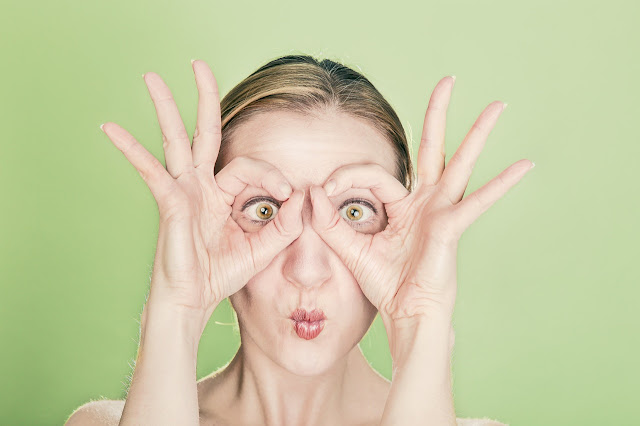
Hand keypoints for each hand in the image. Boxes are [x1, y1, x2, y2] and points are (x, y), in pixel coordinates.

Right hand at [100, 60, 303, 326]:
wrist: (194, 301)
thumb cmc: (222, 275)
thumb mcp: (263, 248)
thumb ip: (285, 225)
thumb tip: (304, 197)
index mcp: (223, 194)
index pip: (248, 166)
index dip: (272, 175)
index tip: (289, 196)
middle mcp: (201, 186)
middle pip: (203, 133)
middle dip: (204, 98)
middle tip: (198, 63)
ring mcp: (183, 192)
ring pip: (175, 141)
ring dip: (165, 108)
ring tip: (151, 77)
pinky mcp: (169, 204)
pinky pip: (152, 172)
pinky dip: (132, 151)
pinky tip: (111, 130)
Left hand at [309, 76, 532, 321]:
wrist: (404, 314)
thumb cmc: (384, 284)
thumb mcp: (350, 249)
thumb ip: (330, 221)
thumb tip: (311, 191)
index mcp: (403, 205)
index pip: (374, 175)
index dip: (346, 177)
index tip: (324, 191)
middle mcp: (425, 202)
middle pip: (432, 149)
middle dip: (437, 114)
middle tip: (448, 80)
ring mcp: (441, 212)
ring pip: (460, 163)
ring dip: (477, 133)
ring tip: (498, 105)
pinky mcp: (450, 227)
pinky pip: (476, 202)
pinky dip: (501, 185)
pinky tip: (524, 165)